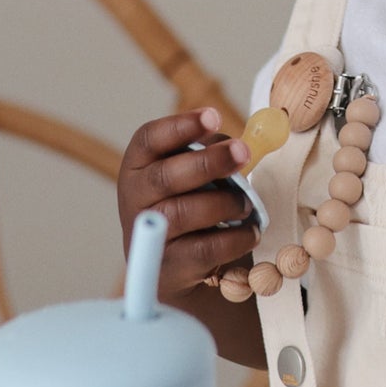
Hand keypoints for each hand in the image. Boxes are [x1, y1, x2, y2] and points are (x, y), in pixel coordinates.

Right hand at [116, 108, 260, 302]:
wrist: (176, 270)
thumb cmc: (189, 208)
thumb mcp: (191, 178)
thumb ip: (208, 156)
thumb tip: (237, 147)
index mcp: (138, 168)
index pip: (148, 140)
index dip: (180, 126)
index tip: (214, 116)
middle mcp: (135, 200)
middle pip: (164, 177)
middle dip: (207, 162)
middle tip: (243, 153)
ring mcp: (148, 237)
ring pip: (183, 213)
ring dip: (225, 203)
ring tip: (246, 204)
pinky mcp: (169, 269)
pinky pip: (205, 249)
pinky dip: (235, 238)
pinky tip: (250, 231)